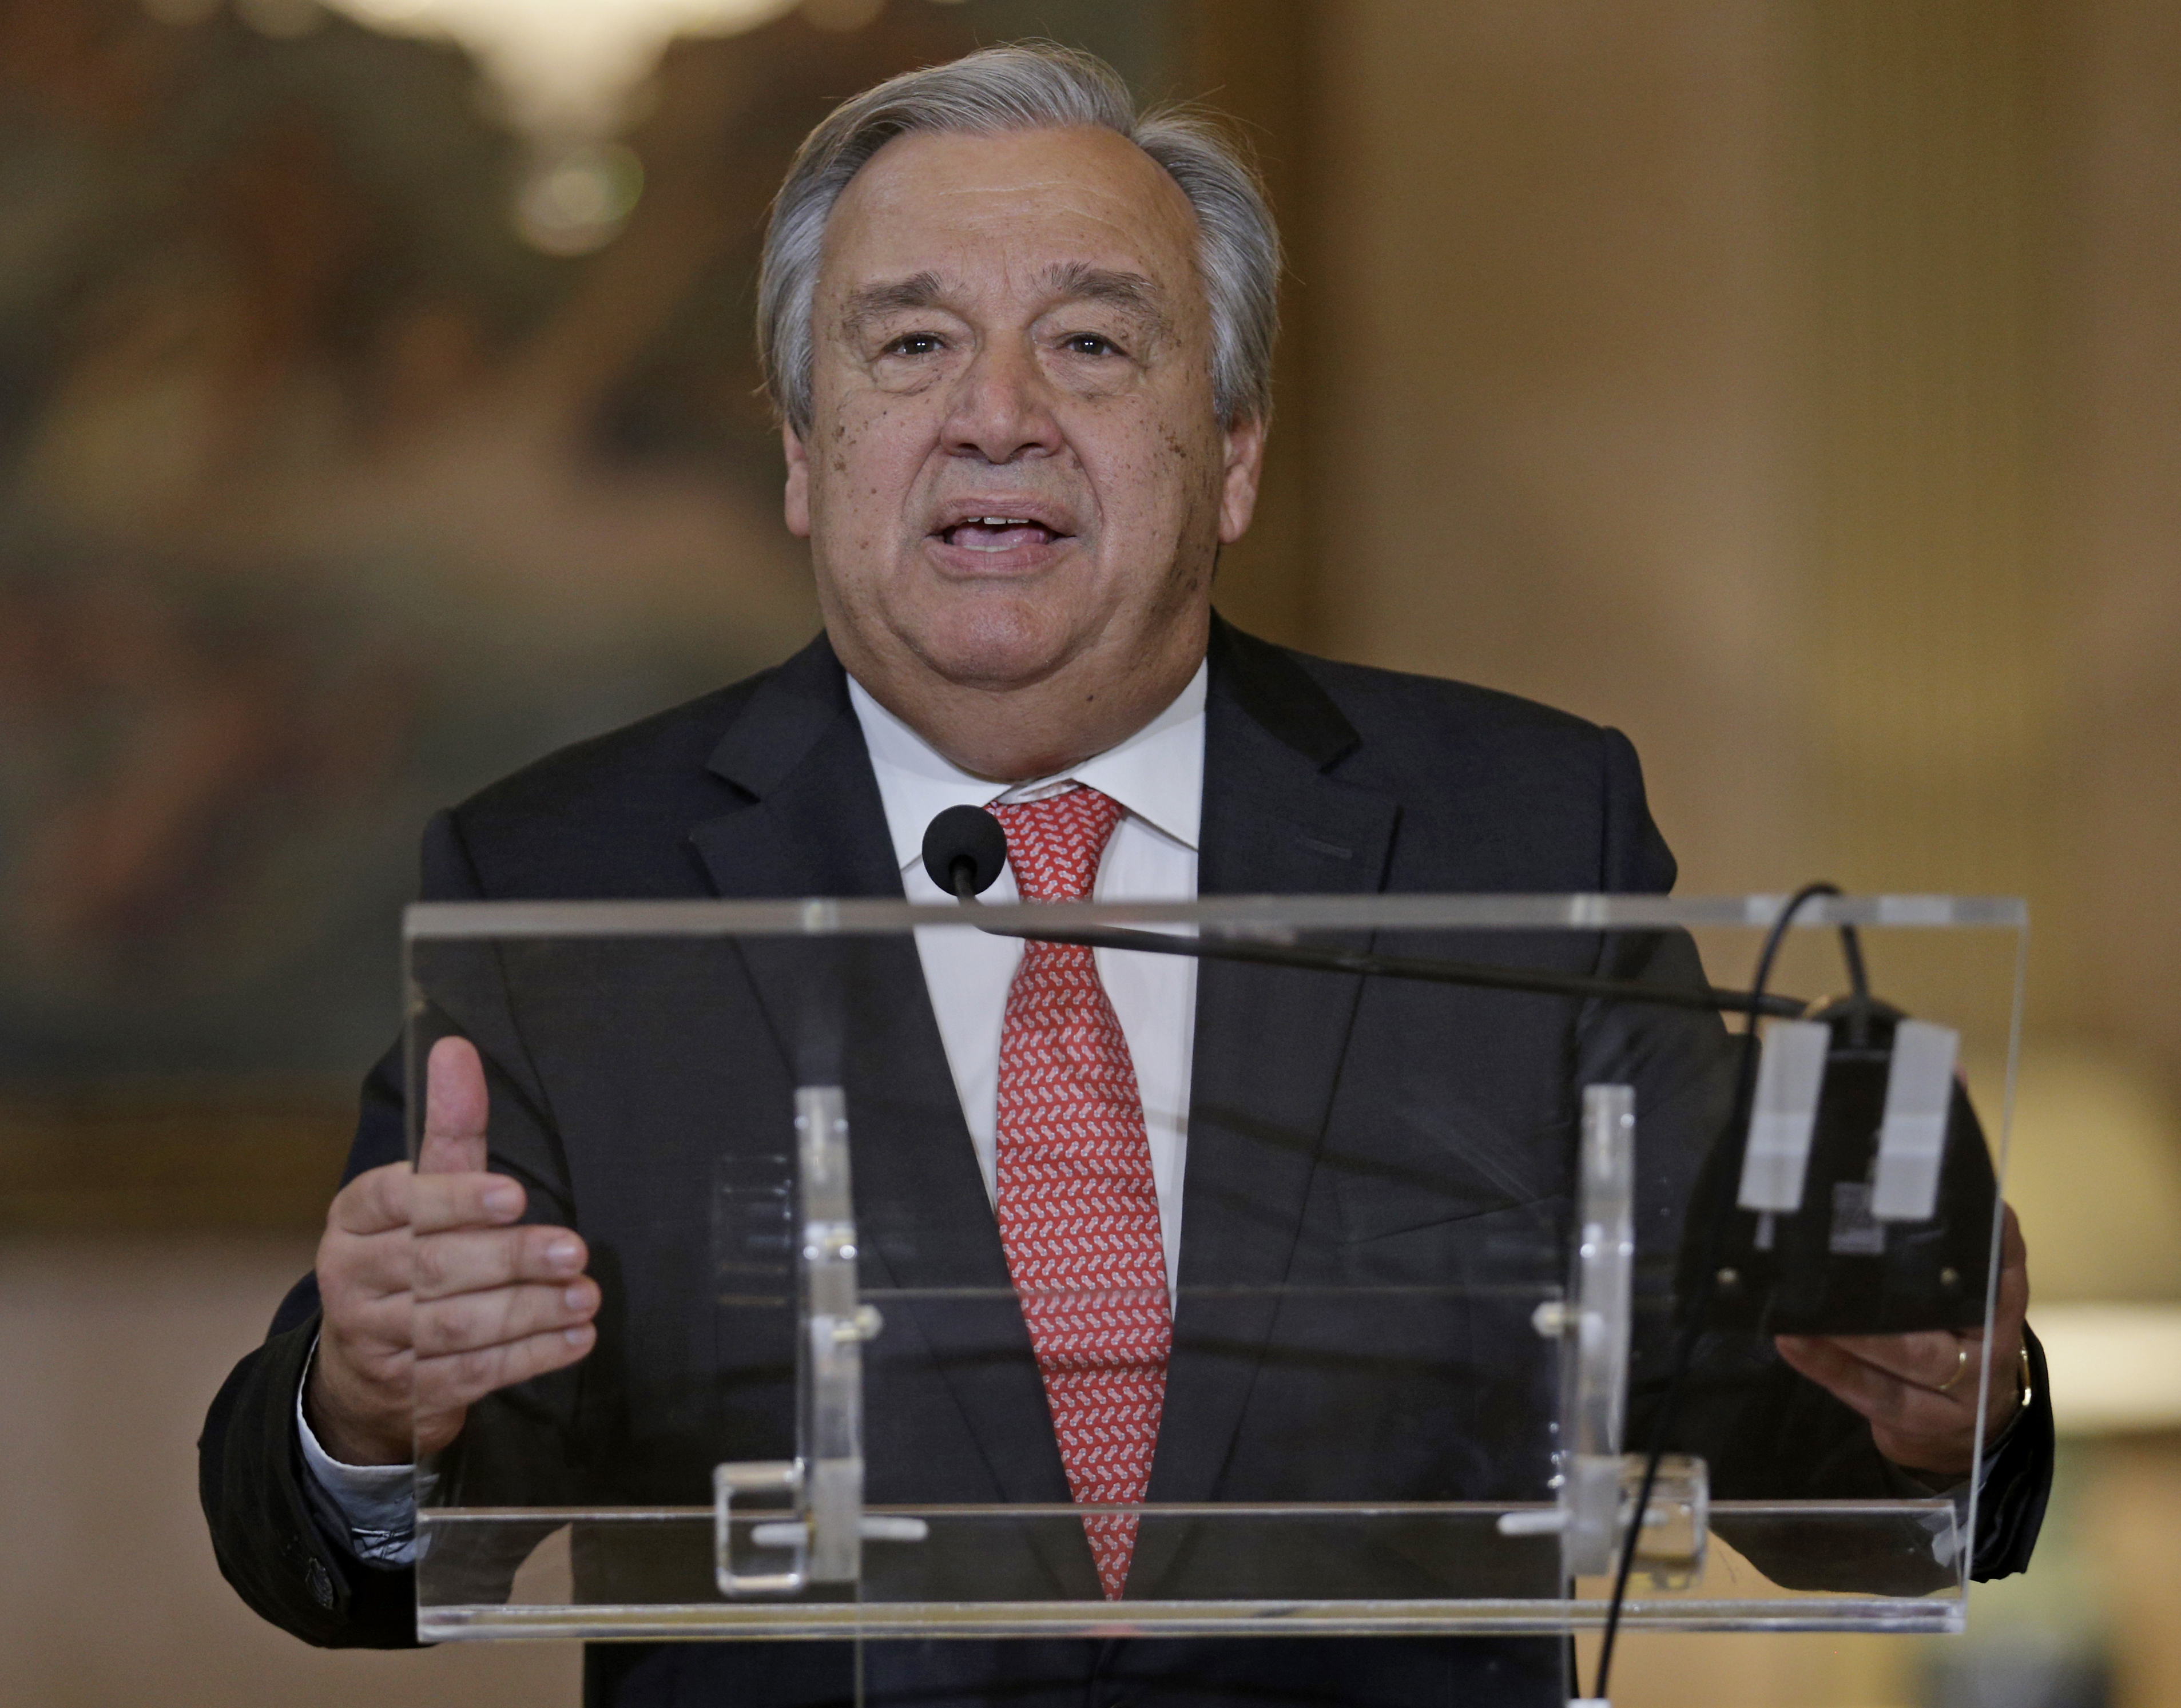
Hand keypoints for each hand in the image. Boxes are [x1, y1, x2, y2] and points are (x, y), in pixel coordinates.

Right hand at [303, 1036, 599, 1464]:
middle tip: (572, 1250)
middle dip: (509, 1259)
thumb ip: (449, 1129)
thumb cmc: (410, 1254)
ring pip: (456, 1325)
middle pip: (433, 1266)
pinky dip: (529, 1357)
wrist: (365, 1373)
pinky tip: (575, 1338)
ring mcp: (379, 1342)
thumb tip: (455, 1048)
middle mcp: (355, 1280)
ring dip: (529, 1311)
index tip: (513, 1194)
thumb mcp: (422, 1191)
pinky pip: (474, 1374)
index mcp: (355, 1221)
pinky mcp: (413, 1393)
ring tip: (585, 1295)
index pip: (396, 1203)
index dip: (454, 1199)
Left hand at [1773, 1204, 2028, 1479]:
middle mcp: (1991, 1343)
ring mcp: (1962, 1388)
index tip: (1961, 1206)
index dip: (1987, 1235)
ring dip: (1854, 1334)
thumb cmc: (1948, 1337)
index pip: (1999, 1261)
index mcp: (2000, 1300)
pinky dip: (1831, 1367)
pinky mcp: (1923, 1420)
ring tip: (1802, 1312)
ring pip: (1911, 1358)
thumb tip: (1881, 1191)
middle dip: (1899, 1289)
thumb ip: (1937, 1255)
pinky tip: (1793, 1343)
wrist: (1968, 1427)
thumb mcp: (1958, 1298)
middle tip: (1842, 1262)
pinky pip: (1875, 1393)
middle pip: (1949, 1309)